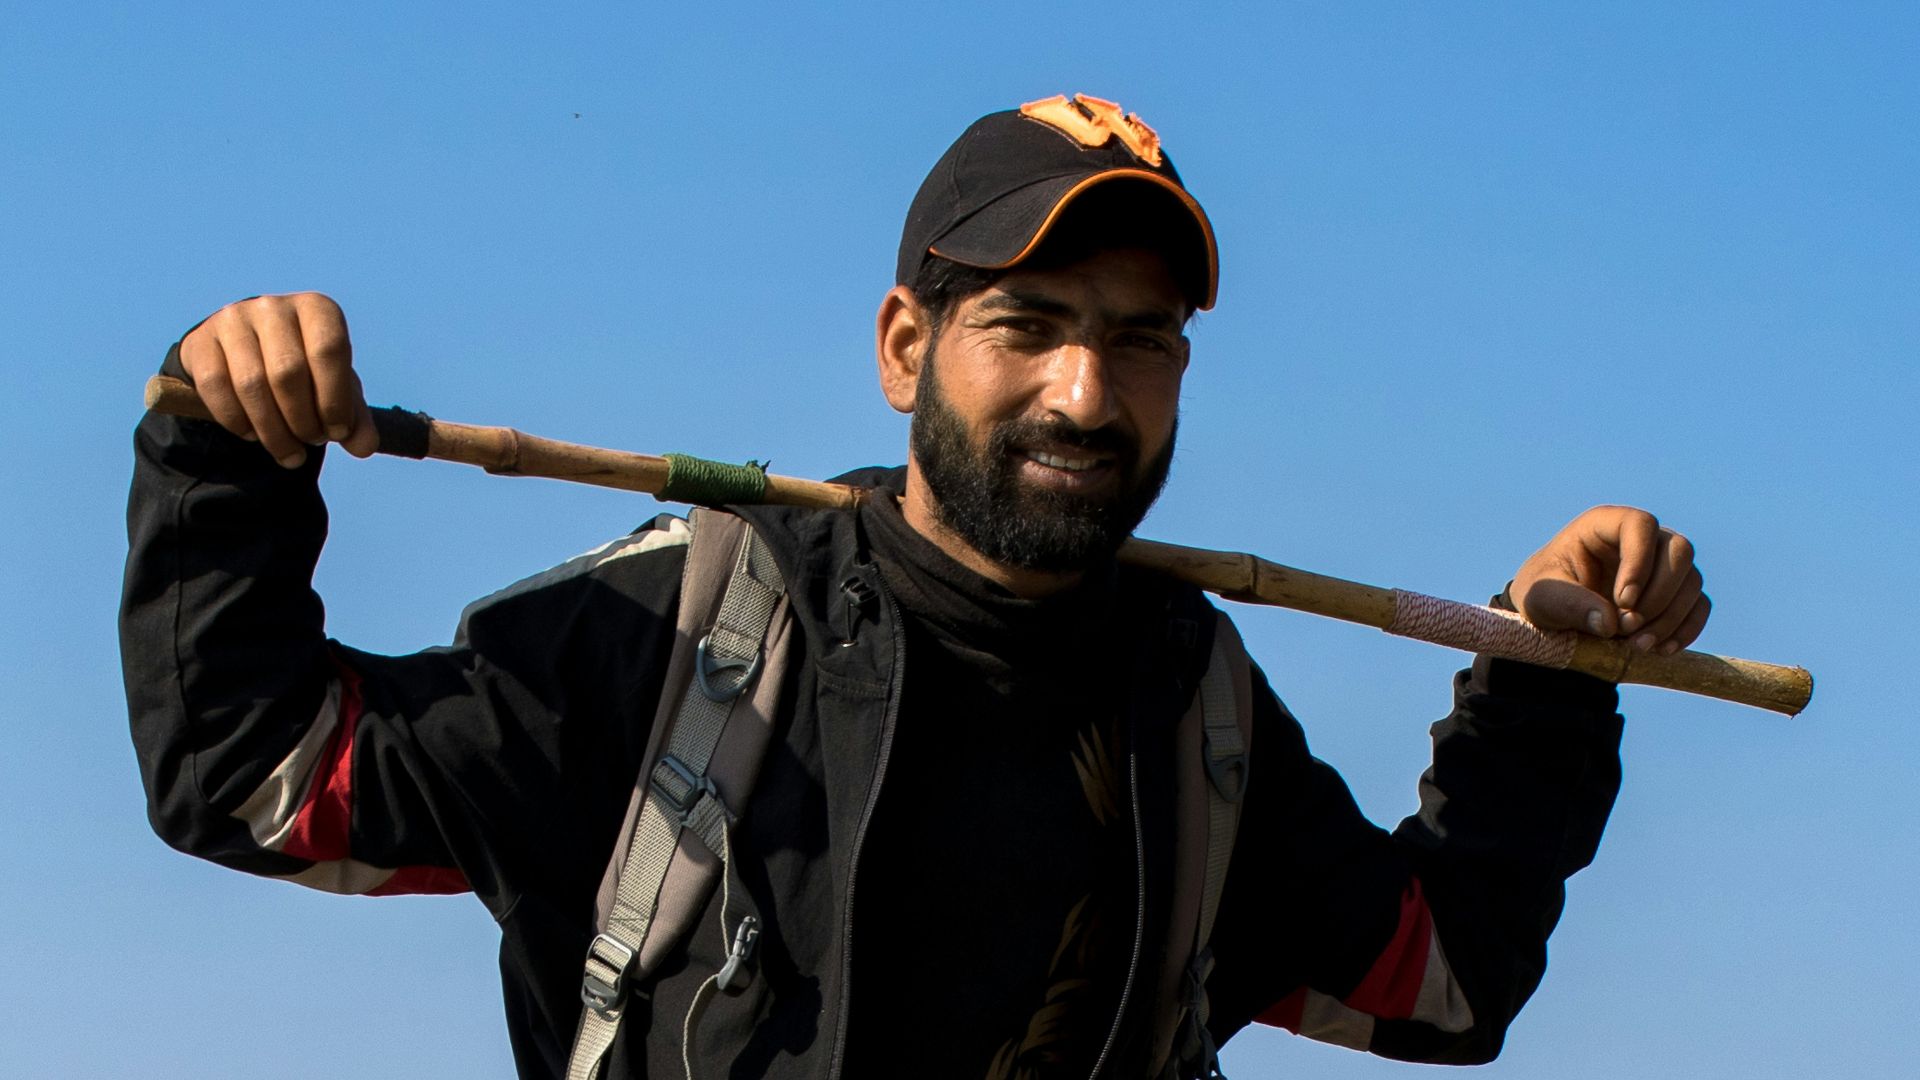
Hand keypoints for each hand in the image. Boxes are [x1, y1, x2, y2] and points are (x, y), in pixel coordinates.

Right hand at [178, 292, 377, 467]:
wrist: (246, 355)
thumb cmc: (306, 372)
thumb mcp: (336, 389)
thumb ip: (355, 418)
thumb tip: (365, 447)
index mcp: (317, 309)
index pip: (329, 351)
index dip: (335, 399)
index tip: (337, 432)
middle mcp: (273, 306)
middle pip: (288, 372)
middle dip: (303, 420)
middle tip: (310, 442)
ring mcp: (232, 319)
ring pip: (251, 384)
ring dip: (273, 430)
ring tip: (288, 451)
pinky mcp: (201, 341)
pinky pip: (216, 388)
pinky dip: (236, 421)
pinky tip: (252, 434)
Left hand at [1509, 505, 1710, 654]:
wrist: (1553, 615)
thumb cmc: (1543, 594)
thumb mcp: (1541, 599)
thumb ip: (1570, 605)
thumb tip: (1610, 622)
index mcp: (1605, 525)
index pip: (1641, 525)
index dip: (1639, 561)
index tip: (1622, 600)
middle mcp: (1642, 539)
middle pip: (1679, 550)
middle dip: (1659, 595)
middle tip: (1628, 627)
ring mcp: (1663, 565)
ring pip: (1692, 580)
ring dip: (1670, 618)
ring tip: (1636, 646)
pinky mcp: (1675, 594)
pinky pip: (1699, 606)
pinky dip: (1686, 629)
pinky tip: (1661, 650)